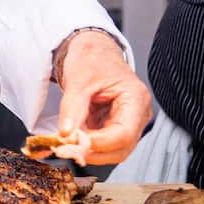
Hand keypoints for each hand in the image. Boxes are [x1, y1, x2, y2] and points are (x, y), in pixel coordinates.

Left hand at [56, 31, 152, 164]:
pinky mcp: (117, 127)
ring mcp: (130, 122)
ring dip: (90, 150)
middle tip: (67, 146)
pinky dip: (89, 145)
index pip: (124, 134)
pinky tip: (74, 137)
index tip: (74, 143)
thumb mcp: (79, 79)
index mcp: (136, 98)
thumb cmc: (93, 59)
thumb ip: (72, 108)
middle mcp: (138, 114)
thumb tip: (65, 134)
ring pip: (114, 151)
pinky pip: (106, 145)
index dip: (99, 143)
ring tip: (68, 141)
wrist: (94, 51)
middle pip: (122, 148)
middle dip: (94, 151)